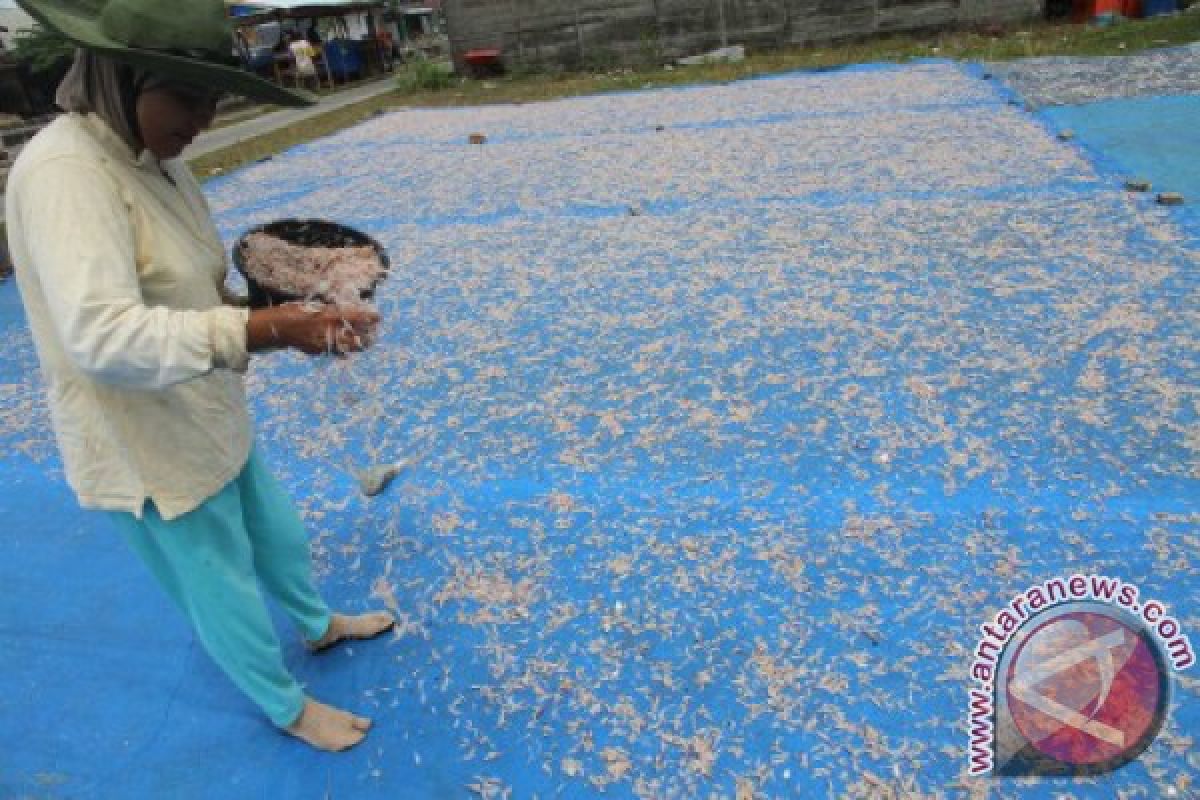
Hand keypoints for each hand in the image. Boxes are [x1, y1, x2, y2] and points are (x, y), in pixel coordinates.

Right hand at [247, 303, 379, 355]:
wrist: (277, 329)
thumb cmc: (294, 312)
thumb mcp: (313, 306)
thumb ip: (330, 310)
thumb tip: (345, 310)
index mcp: (328, 316)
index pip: (354, 317)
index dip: (368, 317)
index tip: (379, 316)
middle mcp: (328, 331)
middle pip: (355, 337)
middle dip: (367, 336)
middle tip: (374, 334)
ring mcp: (324, 343)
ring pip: (347, 347)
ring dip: (357, 345)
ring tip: (366, 343)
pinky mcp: (319, 351)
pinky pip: (335, 351)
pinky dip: (343, 349)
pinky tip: (347, 348)